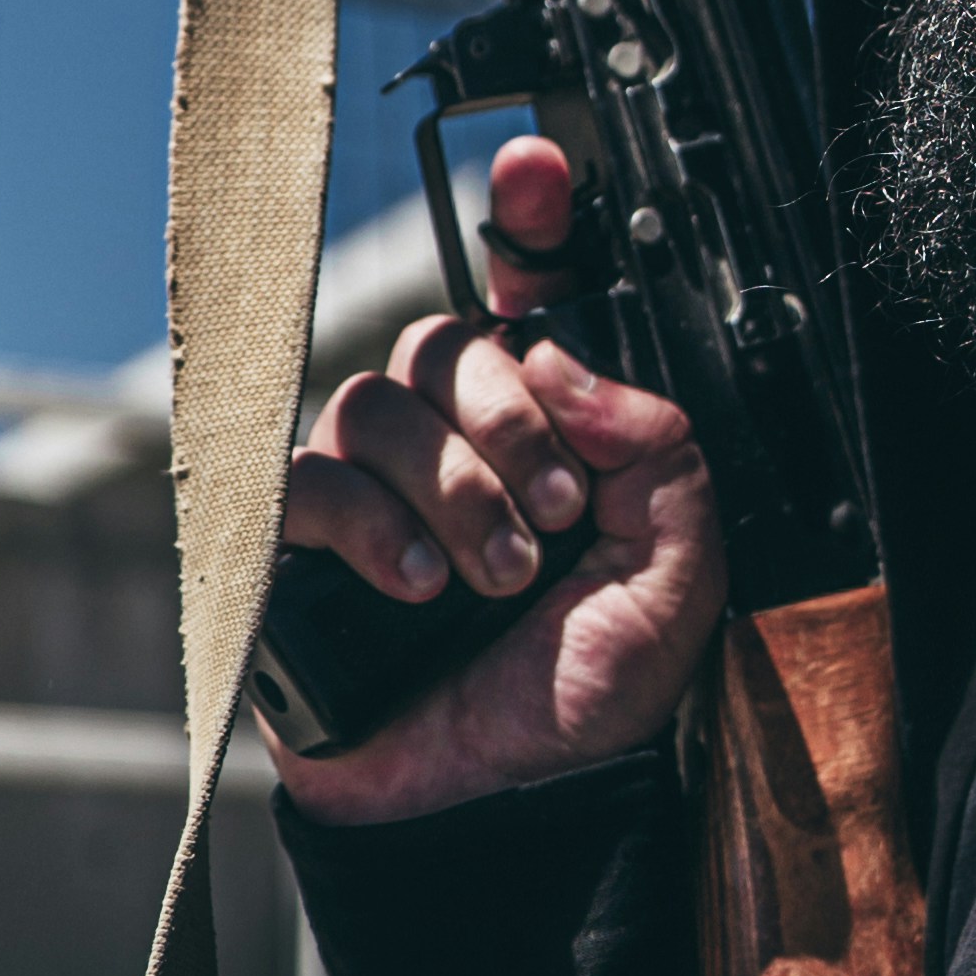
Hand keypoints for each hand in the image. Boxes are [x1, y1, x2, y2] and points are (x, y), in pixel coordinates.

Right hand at [265, 137, 724, 824]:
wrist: (518, 809)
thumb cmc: (590, 694)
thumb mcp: (677, 564)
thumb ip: (653, 444)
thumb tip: (558, 358)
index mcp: (544, 425)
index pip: (525, 294)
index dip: (525, 216)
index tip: (535, 165)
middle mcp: (450, 438)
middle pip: (444, 340)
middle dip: (509, 418)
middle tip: (557, 511)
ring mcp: (369, 488)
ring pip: (375, 401)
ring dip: (454, 488)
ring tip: (500, 575)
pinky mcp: (298, 548)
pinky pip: (307, 480)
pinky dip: (374, 525)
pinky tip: (418, 588)